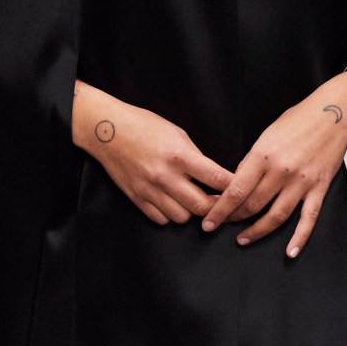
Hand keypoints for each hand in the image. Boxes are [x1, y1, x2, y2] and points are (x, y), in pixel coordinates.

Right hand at [72, 80, 233, 226]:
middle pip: (201, 206)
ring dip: (192, 212)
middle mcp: (165, 176)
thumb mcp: (177, 133)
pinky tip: (173, 203)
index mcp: (179, 156)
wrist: (106, 130)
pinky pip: (161, 219)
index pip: (217, 179)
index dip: (233, 187)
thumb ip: (196, 157)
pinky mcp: (137, 198)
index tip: (240, 189)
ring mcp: (149, 190)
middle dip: (215, 206)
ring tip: (193, 201)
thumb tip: (215, 176)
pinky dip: (171, 215)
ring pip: (182, 217)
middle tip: (220, 202)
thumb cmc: (144, 126)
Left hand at [201, 69, 346, 258]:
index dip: (219, 209)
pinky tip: (289, 252)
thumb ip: (252, 160)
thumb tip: (237, 182)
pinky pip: (308, 219)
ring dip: (257, 231)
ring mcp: (301, 182)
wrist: (334, 112)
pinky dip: (299, 238)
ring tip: (244, 239)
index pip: (235, 190)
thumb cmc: (297, 119)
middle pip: (252, 205)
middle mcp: (281, 172)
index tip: (208, 221)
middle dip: (233, 219)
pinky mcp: (319, 188)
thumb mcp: (266, 134)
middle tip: (221, 227)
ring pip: (275, 217)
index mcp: (263, 156)